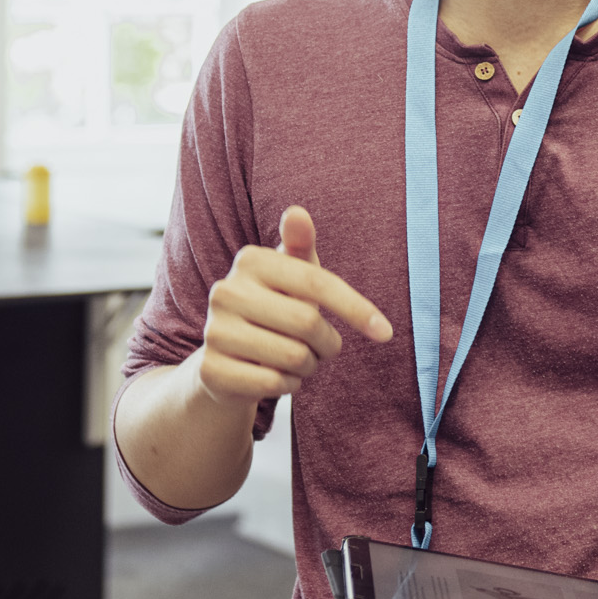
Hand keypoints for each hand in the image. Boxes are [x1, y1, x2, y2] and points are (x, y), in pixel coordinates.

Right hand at [194, 205, 391, 408]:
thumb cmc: (273, 308)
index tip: (384, 331)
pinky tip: (277, 376)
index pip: (317, 282)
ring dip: (309, 366)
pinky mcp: (212, 370)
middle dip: (328, 344)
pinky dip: (288, 386)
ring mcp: (215, 332)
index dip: (356, 308)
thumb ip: (299, 245)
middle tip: (323, 348)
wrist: (226, 358)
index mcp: (249, 261)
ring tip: (298, 361)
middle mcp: (226, 292)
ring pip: (293, 358)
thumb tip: (297, 212)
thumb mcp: (291, 275)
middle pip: (307, 323)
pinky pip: (274, 384)